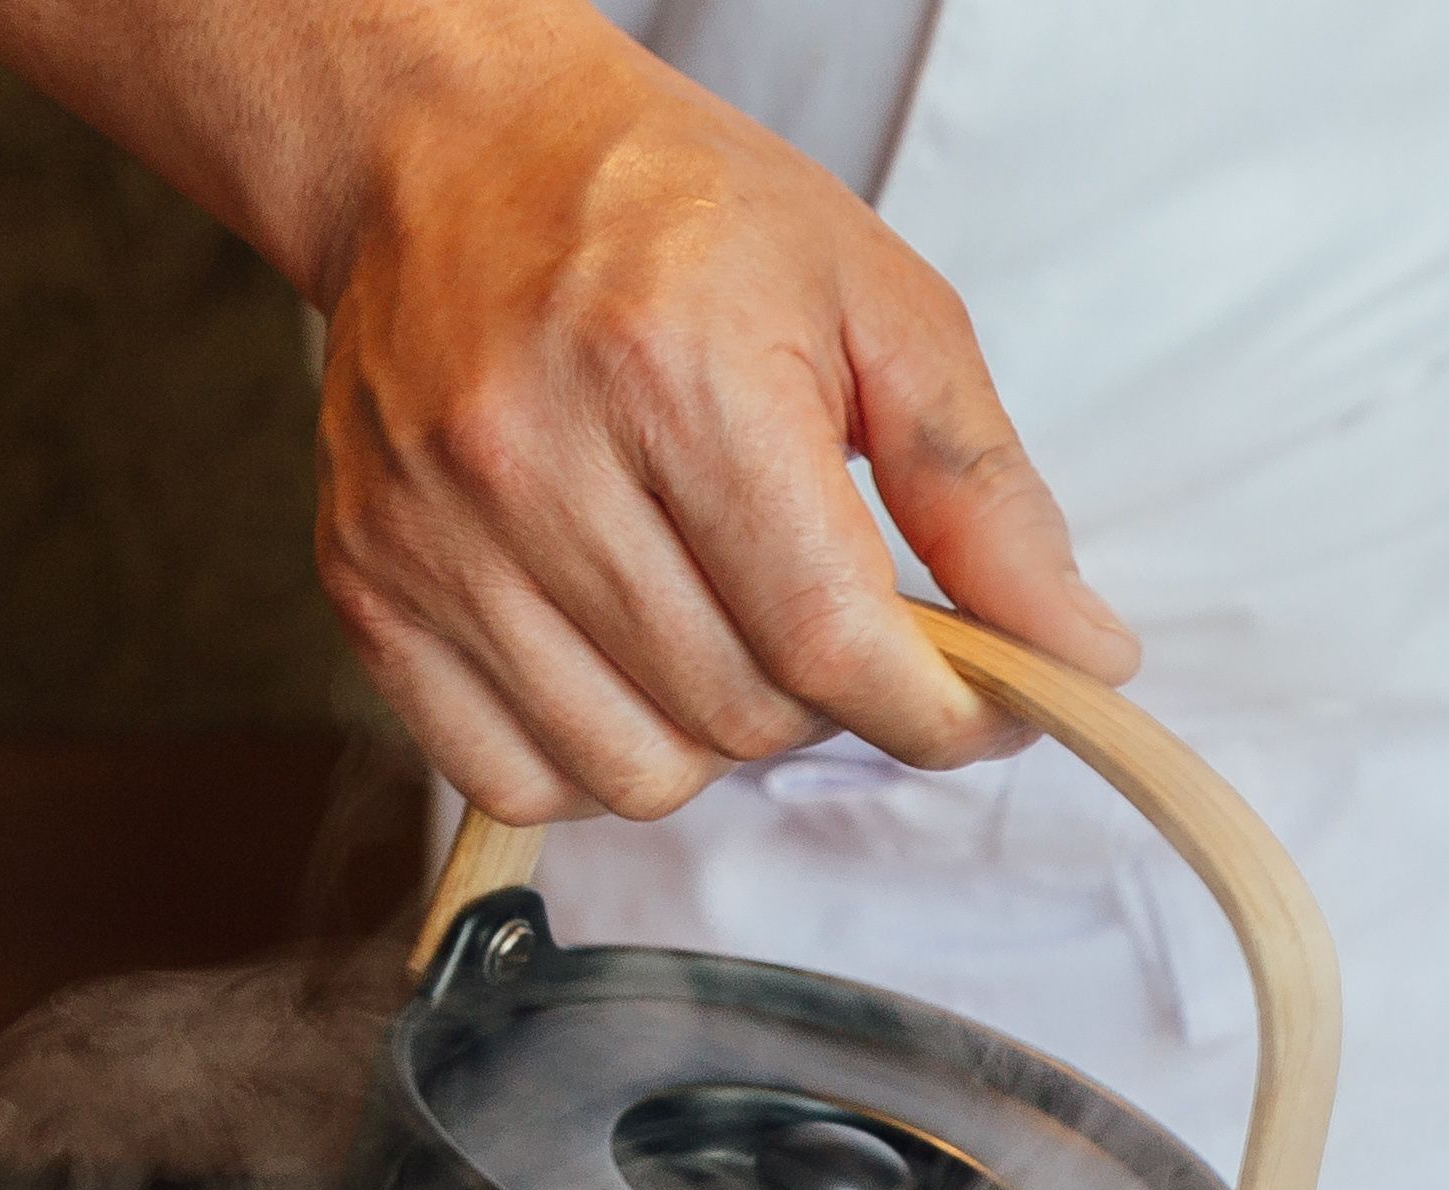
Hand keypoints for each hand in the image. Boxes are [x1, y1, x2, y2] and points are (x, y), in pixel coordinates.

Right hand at [304, 26, 1138, 823]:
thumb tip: (1079, 654)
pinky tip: (623, 654)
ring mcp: (435, 532)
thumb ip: (985, 494)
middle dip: (828, 698)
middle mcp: (532, 458)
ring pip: (638, 774)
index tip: (983, 702)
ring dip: (715, 734)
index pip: (832, 643)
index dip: (940, 712)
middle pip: (744, 717)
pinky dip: (595, 755)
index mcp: (675, 375)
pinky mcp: (369, 584)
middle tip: (828, 607)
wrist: (452, 151)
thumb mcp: (878, 305)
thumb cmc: (672, 215)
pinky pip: (518, 779)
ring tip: (718, 615)